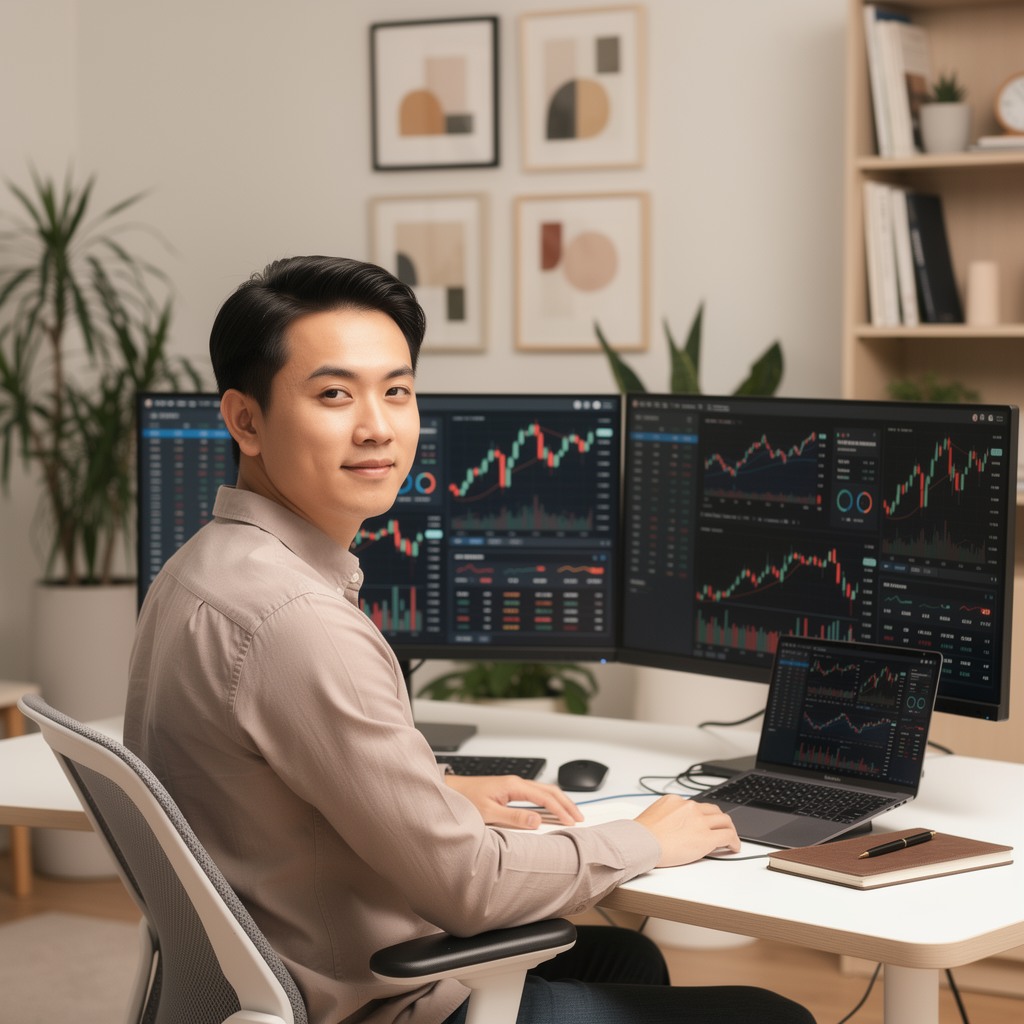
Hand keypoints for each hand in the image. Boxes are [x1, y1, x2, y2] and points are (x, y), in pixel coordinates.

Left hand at [445, 774, 583, 829]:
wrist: (450, 791)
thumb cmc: (465, 801)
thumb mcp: (489, 814)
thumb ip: (514, 818)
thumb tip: (538, 822)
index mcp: (513, 786)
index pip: (545, 797)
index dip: (560, 810)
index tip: (572, 822)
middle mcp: (515, 783)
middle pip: (549, 790)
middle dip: (566, 803)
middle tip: (580, 817)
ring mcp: (513, 786)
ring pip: (544, 791)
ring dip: (559, 802)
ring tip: (571, 814)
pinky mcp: (510, 790)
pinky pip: (535, 794)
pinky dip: (548, 802)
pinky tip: (551, 810)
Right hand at [634, 795, 739, 865]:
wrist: (642, 843)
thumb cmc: (642, 835)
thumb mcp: (653, 815)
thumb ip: (666, 815)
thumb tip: (671, 825)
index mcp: (675, 800)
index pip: (696, 806)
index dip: (703, 816)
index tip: (705, 822)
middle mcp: (689, 807)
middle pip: (713, 810)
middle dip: (720, 820)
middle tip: (722, 828)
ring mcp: (699, 821)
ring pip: (724, 820)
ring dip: (729, 829)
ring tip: (731, 838)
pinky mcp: (707, 837)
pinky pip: (727, 836)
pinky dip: (734, 841)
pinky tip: (734, 847)